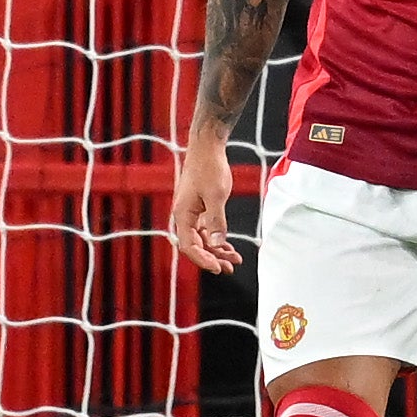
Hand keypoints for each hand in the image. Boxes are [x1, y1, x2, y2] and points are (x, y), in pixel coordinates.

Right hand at [171, 134, 239, 273]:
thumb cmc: (209, 168)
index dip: (203, 259)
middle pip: (196, 246)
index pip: (189, 246)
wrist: (207, 148)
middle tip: (230, 268)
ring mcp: (191, 213)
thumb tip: (216, 244)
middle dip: (212, 258)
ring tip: (234, 260)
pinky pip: (206, 230)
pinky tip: (229, 246)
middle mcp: (184, 216)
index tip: (217, 268)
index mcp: (183, 214)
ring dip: (217, 251)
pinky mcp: (199, 208)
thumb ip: (216, 221)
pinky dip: (217, 239)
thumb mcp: (216, 195)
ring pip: (202, 239)